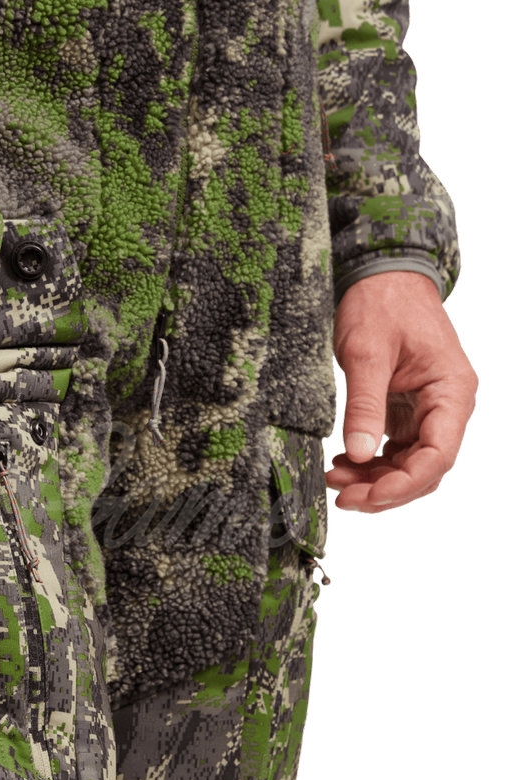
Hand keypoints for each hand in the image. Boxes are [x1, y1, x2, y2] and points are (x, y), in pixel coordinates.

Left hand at [326, 270, 476, 511]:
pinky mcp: (407, 411)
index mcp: (451, 391)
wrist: (381, 277)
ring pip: (409, 464)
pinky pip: (395, 449)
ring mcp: (427, 410)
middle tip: (341, 497)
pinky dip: (370, 463)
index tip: (367, 496)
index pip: (438, 455)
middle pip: (424, 468)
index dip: (404, 483)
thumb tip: (358, 454)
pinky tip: (342, 464)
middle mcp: (446, 405)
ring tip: (333, 479)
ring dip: (374, 479)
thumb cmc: (381, 304)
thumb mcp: (366, 353)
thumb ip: (364, 405)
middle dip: (384, 488)